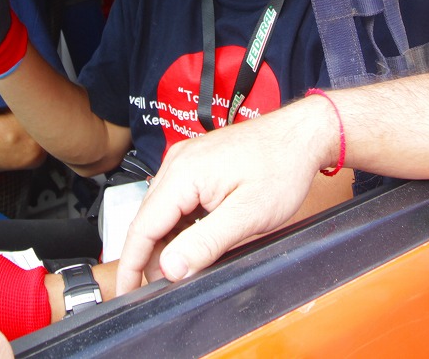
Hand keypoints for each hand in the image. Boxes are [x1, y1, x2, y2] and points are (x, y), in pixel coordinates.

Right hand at [114, 99, 333, 294]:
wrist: (301, 135)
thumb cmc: (282, 166)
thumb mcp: (247, 215)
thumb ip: (206, 243)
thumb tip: (171, 268)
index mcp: (183, 173)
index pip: (142, 227)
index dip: (132, 264)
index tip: (127, 293)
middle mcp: (177, 163)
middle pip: (148, 220)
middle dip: (150, 257)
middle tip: (163, 289)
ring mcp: (186, 161)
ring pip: (162, 212)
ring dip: (168, 242)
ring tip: (186, 266)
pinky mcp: (196, 165)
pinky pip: (177, 201)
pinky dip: (181, 226)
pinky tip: (197, 241)